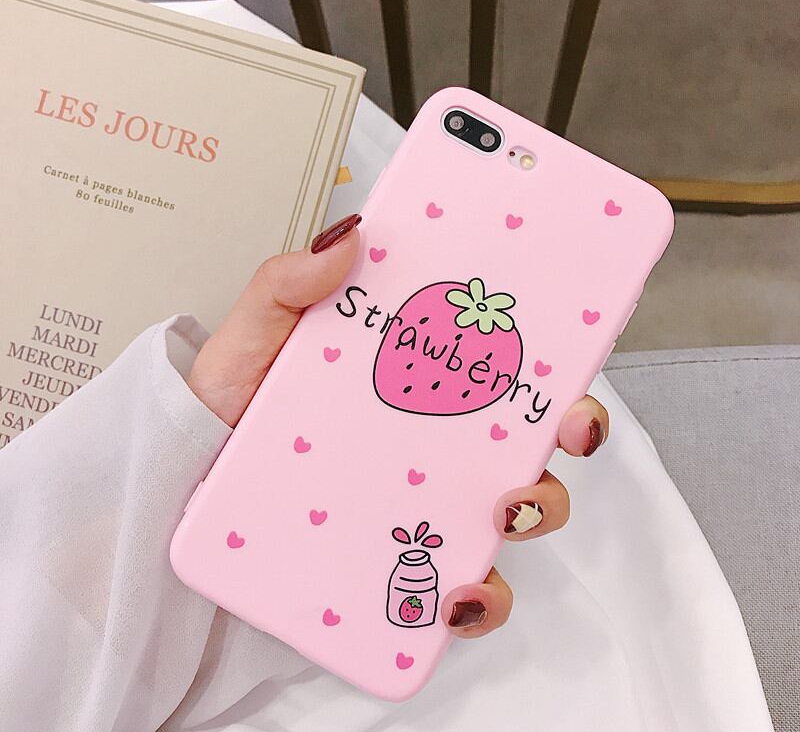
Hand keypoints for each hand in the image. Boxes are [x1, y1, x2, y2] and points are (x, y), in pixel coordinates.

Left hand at [188, 213, 608, 638]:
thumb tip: (353, 236)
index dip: (556, 358)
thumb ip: (289, 284)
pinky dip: (481, 601)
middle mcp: (436, 440)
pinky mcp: (402, 563)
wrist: (188, 480)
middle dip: (572, 433)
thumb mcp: (255, 335)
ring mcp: (424, 502)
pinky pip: (463, 590)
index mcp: (418, 380)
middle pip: (531, 434)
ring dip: (536, 512)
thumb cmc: (230, 403)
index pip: (502, 362)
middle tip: (565, 430)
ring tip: (501, 512)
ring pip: (513, 511)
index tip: (577, 352)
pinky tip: (457, 596)